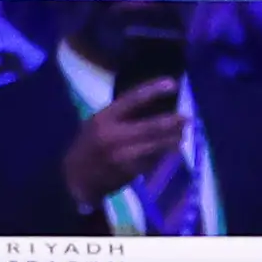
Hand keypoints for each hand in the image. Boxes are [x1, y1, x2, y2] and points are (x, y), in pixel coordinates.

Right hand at [57, 81, 181, 211]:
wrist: (75, 178)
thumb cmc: (90, 145)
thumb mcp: (98, 124)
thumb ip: (122, 115)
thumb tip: (158, 103)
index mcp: (103, 117)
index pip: (132, 99)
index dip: (154, 89)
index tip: (173, 83)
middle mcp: (112, 135)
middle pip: (150, 126)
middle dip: (172, 122)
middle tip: (187, 118)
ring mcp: (120, 155)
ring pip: (155, 145)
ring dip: (172, 140)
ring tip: (182, 135)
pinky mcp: (127, 171)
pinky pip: (152, 160)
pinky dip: (163, 155)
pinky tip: (169, 151)